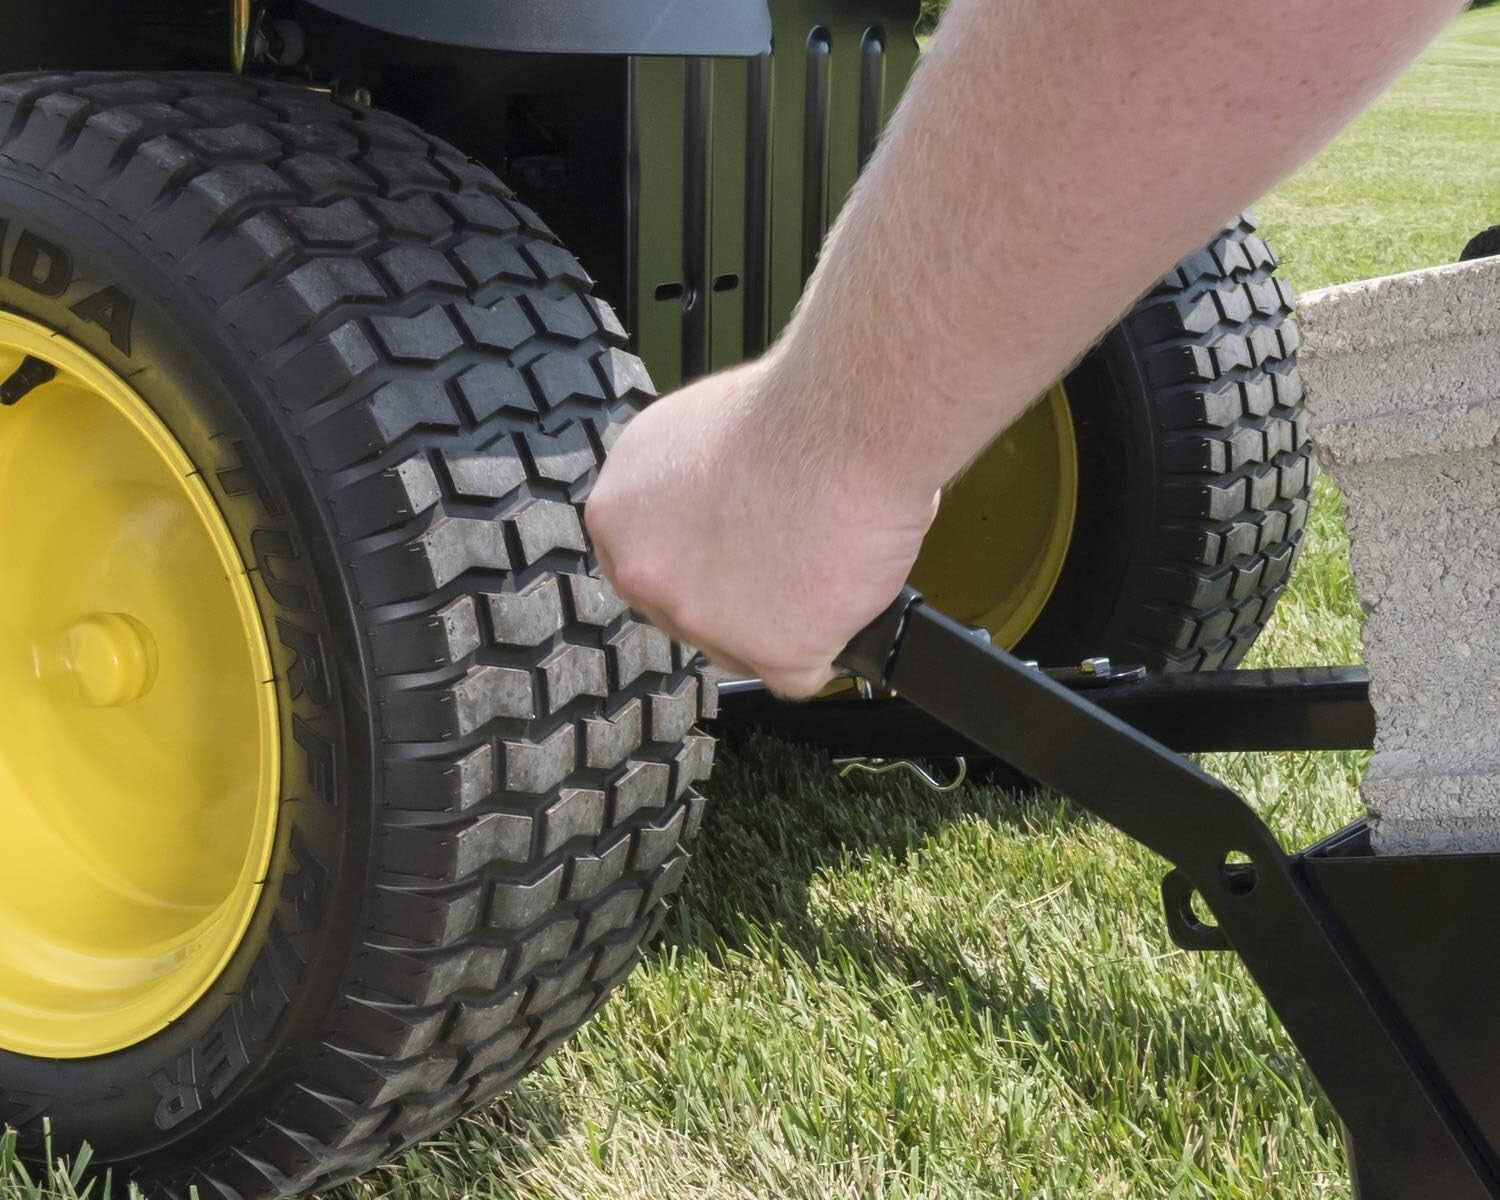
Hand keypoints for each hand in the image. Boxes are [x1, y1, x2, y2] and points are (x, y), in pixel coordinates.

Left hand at [586, 359, 939, 697]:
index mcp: (619, 510)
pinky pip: (795, 676)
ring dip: (781, 622)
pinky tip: (839, 601)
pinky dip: (824, 647)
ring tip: (822, 562)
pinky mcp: (766, 651)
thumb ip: (682, 489)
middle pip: (687, 615)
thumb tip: (704, 519)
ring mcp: (698, 617)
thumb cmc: (794, 407)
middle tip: (784, 559)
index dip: (697, 563)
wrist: (848, 420)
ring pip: (739, 650)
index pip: (646, 565)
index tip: (731, 556)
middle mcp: (643, 568)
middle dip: (735, 599)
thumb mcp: (697, 430)